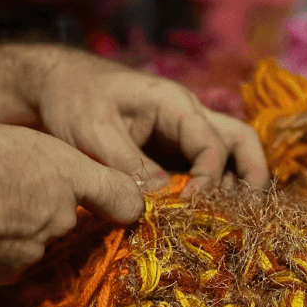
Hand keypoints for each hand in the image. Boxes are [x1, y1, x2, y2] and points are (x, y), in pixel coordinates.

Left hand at [0, 43, 270, 194]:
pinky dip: (209, 192)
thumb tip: (160, 198)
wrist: (55, 85)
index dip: (207, 181)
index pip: (212, 145)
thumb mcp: (95, 132)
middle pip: (241, 141)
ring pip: (229, 154)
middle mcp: (188, 116)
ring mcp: (182, 133)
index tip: (189, 210)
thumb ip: (128, 164)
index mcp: (175, 104)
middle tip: (247, 216)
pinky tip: (199, 219)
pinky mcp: (170, 150)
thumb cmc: (73, 100)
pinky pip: (202, 169)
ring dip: (235, 186)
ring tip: (229, 222)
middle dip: (251, 178)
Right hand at [0, 118, 144, 289]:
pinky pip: (8, 265)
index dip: (118, 199)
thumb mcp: (6, 136)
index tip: (115, 203)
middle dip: (47, 210)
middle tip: (4, 191)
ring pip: (36, 243)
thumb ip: (44, 161)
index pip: (121, 195)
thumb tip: (58, 179)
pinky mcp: (4, 277)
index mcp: (63, 170)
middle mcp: (58, 215)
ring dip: (17, 233)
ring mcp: (32, 251)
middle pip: (69, 219)